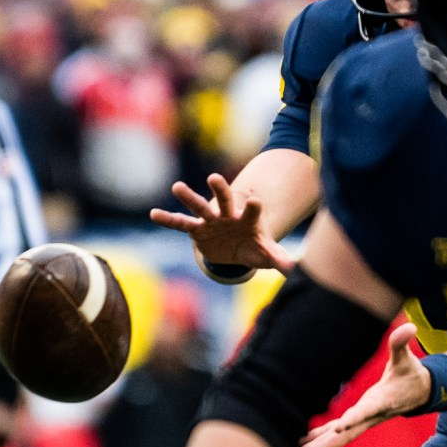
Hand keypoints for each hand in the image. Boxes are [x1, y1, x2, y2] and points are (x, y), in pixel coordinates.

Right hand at [148, 174, 294, 273]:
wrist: (237, 248)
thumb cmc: (254, 247)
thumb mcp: (266, 253)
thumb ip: (277, 258)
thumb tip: (293, 269)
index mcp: (248, 220)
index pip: (252, 211)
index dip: (253, 207)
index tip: (255, 201)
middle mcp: (228, 216)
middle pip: (225, 200)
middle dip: (220, 190)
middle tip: (214, 178)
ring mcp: (211, 221)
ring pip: (199, 207)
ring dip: (189, 197)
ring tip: (177, 186)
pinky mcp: (197, 229)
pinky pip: (180, 223)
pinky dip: (167, 219)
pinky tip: (153, 213)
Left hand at [299, 323, 429, 446]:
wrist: (421, 392)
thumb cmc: (411, 374)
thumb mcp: (406, 358)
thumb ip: (402, 343)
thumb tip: (410, 327)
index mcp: (382, 401)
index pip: (367, 411)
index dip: (354, 419)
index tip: (339, 428)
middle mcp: (372, 415)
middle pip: (350, 433)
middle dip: (330, 443)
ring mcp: (365, 420)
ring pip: (342, 437)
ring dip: (323, 445)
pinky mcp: (359, 419)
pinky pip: (338, 432)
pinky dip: (323, 437)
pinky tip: (305, 443)